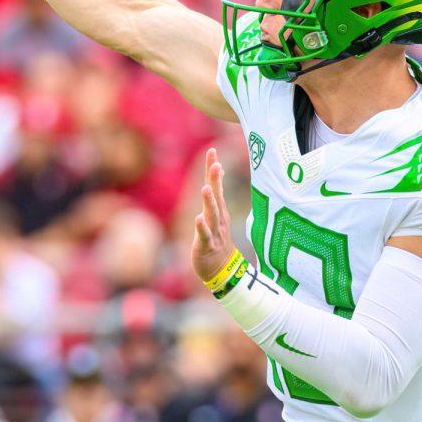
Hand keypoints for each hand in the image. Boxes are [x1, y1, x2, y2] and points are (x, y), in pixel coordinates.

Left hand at [192, 148, 235, 281]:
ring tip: (206, 188)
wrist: (223, 270)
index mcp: (219, 210)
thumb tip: (217, 172)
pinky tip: (198, 219)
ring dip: (209, 202)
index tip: (212, 151)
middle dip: (216, 180)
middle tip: (216, 164)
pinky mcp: (207, 245)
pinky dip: (202, 227)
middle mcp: (218, 218)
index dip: (213, 168)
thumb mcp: (216, 215)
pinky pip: (205, 235)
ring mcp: (214, 232)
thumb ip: (216, 195)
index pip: (216, 185)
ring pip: (212, 214)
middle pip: (216, 196)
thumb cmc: (217, 240)